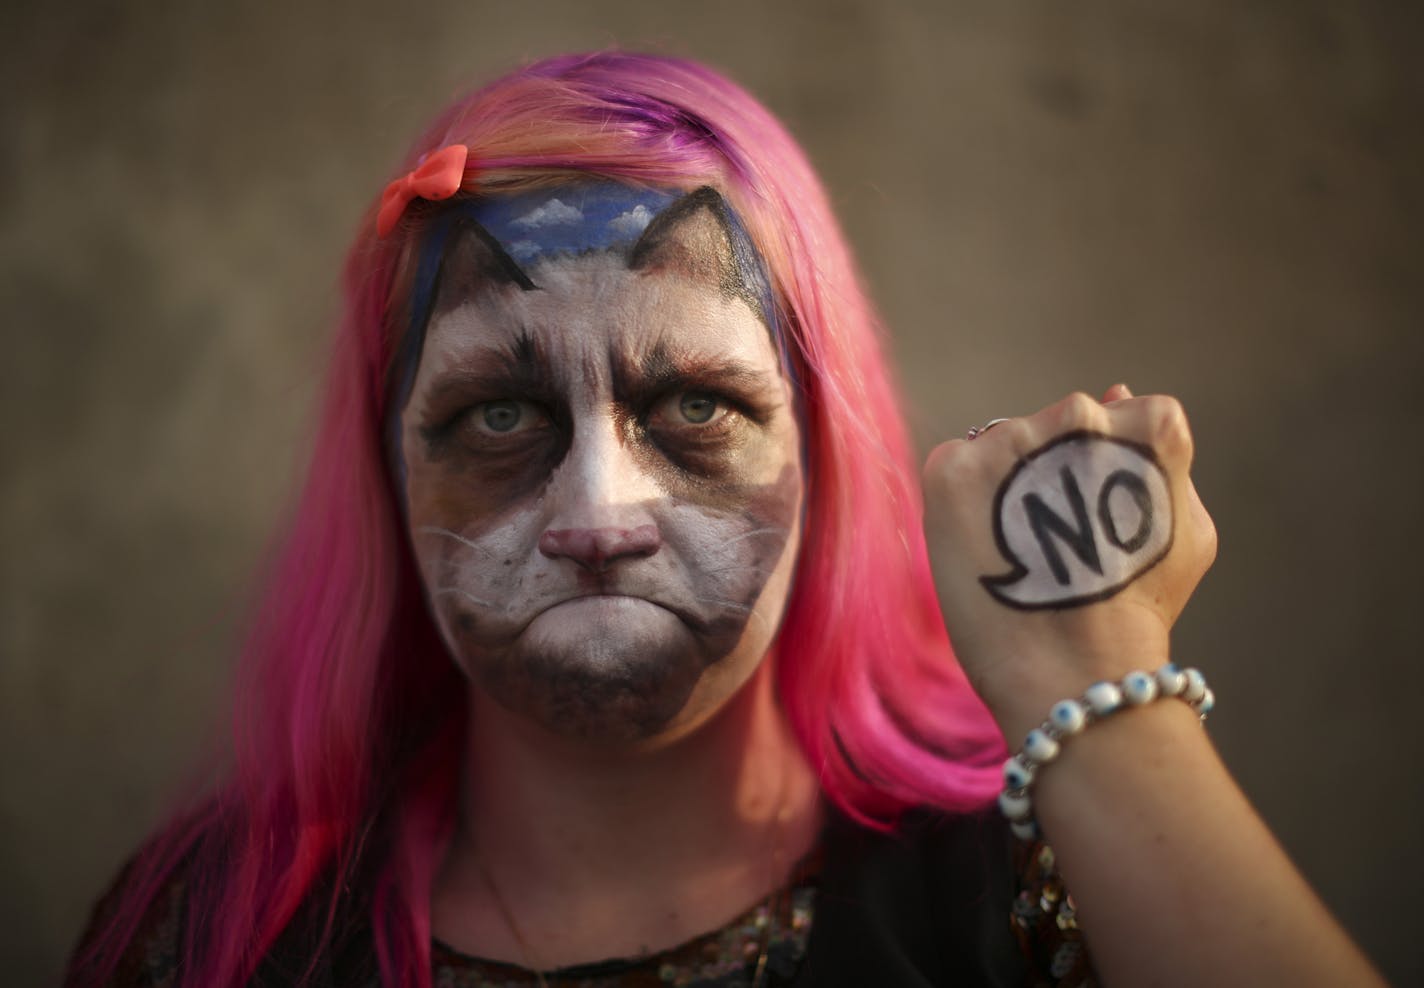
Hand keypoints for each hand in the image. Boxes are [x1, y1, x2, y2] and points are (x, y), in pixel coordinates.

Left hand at [922, 385, 1216, 738]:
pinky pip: (959, 467)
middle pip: (1059, 429)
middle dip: (1056, 473)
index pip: (1121, 418)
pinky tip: (989, 551)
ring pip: (1007, 445)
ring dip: (1009, 485)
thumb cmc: (1139, 611)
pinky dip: (966, 505)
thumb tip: (1116, 391)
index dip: (1110, 478)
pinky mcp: (954, 469)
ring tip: (1028, 555)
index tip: (1106, 527)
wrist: (1076, 674)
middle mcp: (1078, 415)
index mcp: (1148, 422)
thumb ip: (1161, 458)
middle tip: (1064, 547)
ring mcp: (1012, 438)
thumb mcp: (1185, 530)